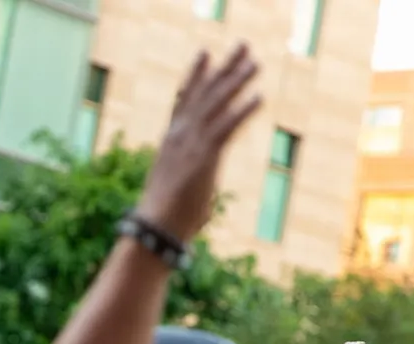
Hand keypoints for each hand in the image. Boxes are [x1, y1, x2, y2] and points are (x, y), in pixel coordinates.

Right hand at [135, 44, 261, 242]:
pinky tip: (258, 97)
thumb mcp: (177, 190)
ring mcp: (191, 144)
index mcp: (170, 142)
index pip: (184, 100)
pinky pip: (226, 127)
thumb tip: (197, 197)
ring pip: (217, 104)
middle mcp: (179, 136)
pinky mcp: (204, 156)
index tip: (204, 54)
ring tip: (255, 63)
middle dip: (224, 68)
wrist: (155, 226)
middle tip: (242, 46)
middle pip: (205, 94)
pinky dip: (242, 111)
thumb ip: (190, 179)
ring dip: (237, 81)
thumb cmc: (165, 217)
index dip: (195, 76)